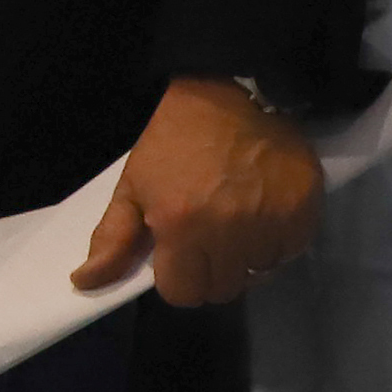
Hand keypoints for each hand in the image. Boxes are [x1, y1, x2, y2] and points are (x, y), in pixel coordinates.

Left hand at [76, 76, 319, 307]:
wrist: (225, 98)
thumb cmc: (172, 143)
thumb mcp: (132, 187)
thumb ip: (113, 241)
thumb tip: (86, 283)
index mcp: (181, 225)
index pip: (183, 293)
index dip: (178, 281)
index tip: (179, 262)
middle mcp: (230, 230)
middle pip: (223, 289)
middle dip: (211, 273)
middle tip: (207, 242)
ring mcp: (272, 221)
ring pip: (258, 273)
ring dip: (246, 259)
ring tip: (236, 225)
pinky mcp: (305, 210)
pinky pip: (290, 252)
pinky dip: (277, 243)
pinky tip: (262, 217)